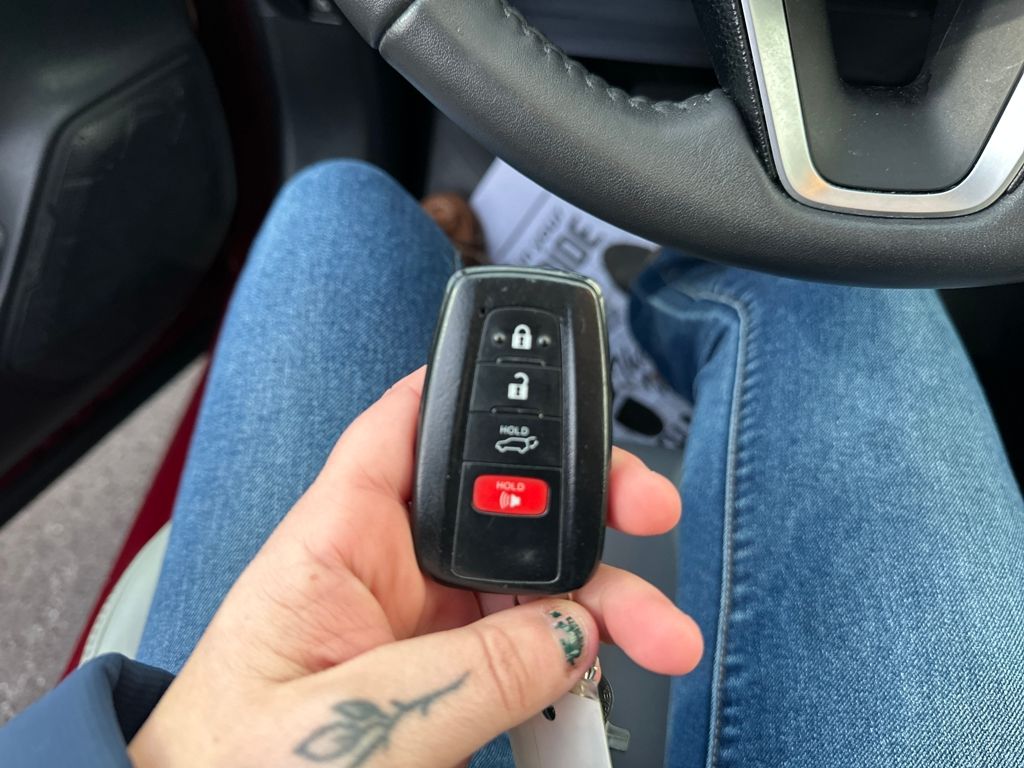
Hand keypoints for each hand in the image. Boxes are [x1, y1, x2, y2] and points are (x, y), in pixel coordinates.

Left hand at [128, 368, 701, 767]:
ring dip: (598, 594)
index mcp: (337, 540)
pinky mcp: (444, 676)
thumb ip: (468, 674)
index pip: (407, 425)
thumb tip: (572, 632)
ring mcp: (421, 623)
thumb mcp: (353, 721)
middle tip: (645, 514)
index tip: (557, 389)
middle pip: (496, 501)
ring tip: (656, 633)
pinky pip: (527, 642)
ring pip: (529, 575)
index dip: (479, 389)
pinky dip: (575, 652)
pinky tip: (604, 668)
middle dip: (579, 501)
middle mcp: (386, 568)